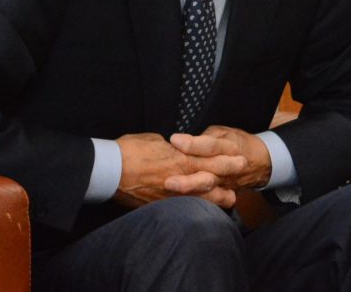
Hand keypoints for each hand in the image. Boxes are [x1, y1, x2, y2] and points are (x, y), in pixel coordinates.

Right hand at [113, 132, 237, 208]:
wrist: (109, 170)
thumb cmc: (129, 150)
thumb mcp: (155, 140)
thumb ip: (171, 147)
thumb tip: (177, 148)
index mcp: (180, 158)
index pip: (211, 159)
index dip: (227, 160)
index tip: (240, 159)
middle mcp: (180, 178)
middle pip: (211, 179)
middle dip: (228, 178)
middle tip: (242, 178)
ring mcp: (171, 194)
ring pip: (201, 198)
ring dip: (218, 198)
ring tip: (230, 199)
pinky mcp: (160, 204)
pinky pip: (183, 207)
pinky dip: (195, 208)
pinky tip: (202, 210)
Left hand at [166, 125, 271, 195]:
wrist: (260, 162)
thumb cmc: (236, 143)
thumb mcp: (224, 132)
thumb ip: (205, 137)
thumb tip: (182, 141)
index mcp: (228, 147)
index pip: (209, 146)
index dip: (192, 144)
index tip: (174, 140)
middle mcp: (227, 167)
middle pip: (208, 170)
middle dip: (188, 176)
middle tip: (168, 177)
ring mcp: (225, 183)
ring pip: (207, 188)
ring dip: (189, 189)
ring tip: (170, 186)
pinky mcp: (223, 194)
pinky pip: (209, 199)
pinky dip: (195, 200)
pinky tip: (178, 201)